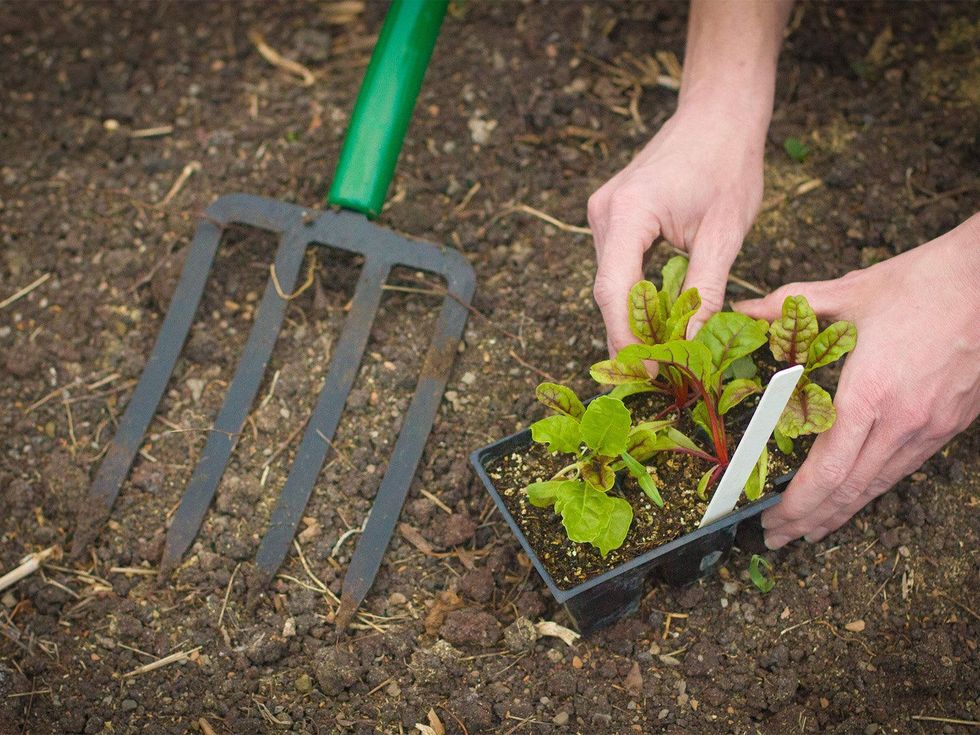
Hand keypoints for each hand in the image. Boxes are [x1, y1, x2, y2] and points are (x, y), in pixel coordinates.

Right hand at [588, 97, 766, 354]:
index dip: (627, 338)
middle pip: (608, 291)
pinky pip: (618, 265)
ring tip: (660, 354)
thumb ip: (705, 290)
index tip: (648, 372)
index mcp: (627, 213)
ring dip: (633, 318)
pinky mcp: (613, 215)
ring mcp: (604, 212)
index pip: (614, 291)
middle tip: (657, 375)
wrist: (718, 112)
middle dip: (629, 335)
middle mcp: (604, 212)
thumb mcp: (726, 233)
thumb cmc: (728, 161)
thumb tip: (692, 344)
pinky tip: (657, 319)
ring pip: (611, 281)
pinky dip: (636, 295)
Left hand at [736, 214, 979, 547]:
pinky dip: (871, 489)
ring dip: (841, 513)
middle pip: (849, 490)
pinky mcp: (949, 425)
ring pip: (878, 486)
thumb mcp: (849, 291)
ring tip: (809, 529)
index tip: (769, 518)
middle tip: (776, 537)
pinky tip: (854, 496)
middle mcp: (901, 422)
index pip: (826, 469)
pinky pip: (902, 468)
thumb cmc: (923, 282)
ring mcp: (929, 427)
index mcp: (869, 393)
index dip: (796, 502)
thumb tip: (744, 310)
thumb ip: (791, 305)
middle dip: (809, 520)